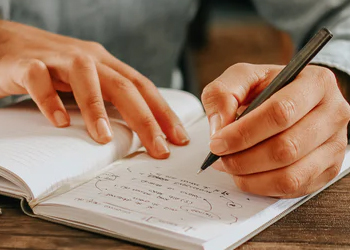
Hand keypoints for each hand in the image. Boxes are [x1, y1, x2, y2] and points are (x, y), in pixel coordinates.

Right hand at [0, 20, 189, 158]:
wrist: (8, 44)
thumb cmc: (54, 70)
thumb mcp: (89, 83)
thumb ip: (108, 101)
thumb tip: (136, 132)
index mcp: (106, 65)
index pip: (143, 87)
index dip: (163, 112)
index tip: (178, 138)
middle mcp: (89, 59)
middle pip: (124, 86)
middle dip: (145, 119)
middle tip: (158, 149)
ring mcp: (59, 59)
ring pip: (86, 78)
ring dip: (97, 109)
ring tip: (106, 138)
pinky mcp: (28, 64)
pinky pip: (40, 80)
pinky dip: (50, 101)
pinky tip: (60, 122)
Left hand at [201, 63, 349, 197]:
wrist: (289, 99)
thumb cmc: (266, 87)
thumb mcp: (241, 78)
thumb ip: (223, 94)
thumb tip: (220, 128)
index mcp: (315, 83)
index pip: (281, 112)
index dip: (244, 133)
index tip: (217, 142)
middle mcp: (333, 114)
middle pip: (286, 148)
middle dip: (244, 159)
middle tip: (220, 158)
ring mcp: (334, 145)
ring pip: (291, 175)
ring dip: (251, 177)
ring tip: (230, 166)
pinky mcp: (327, 169)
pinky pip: (293, 189)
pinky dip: (262, 187)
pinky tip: (247, 175)